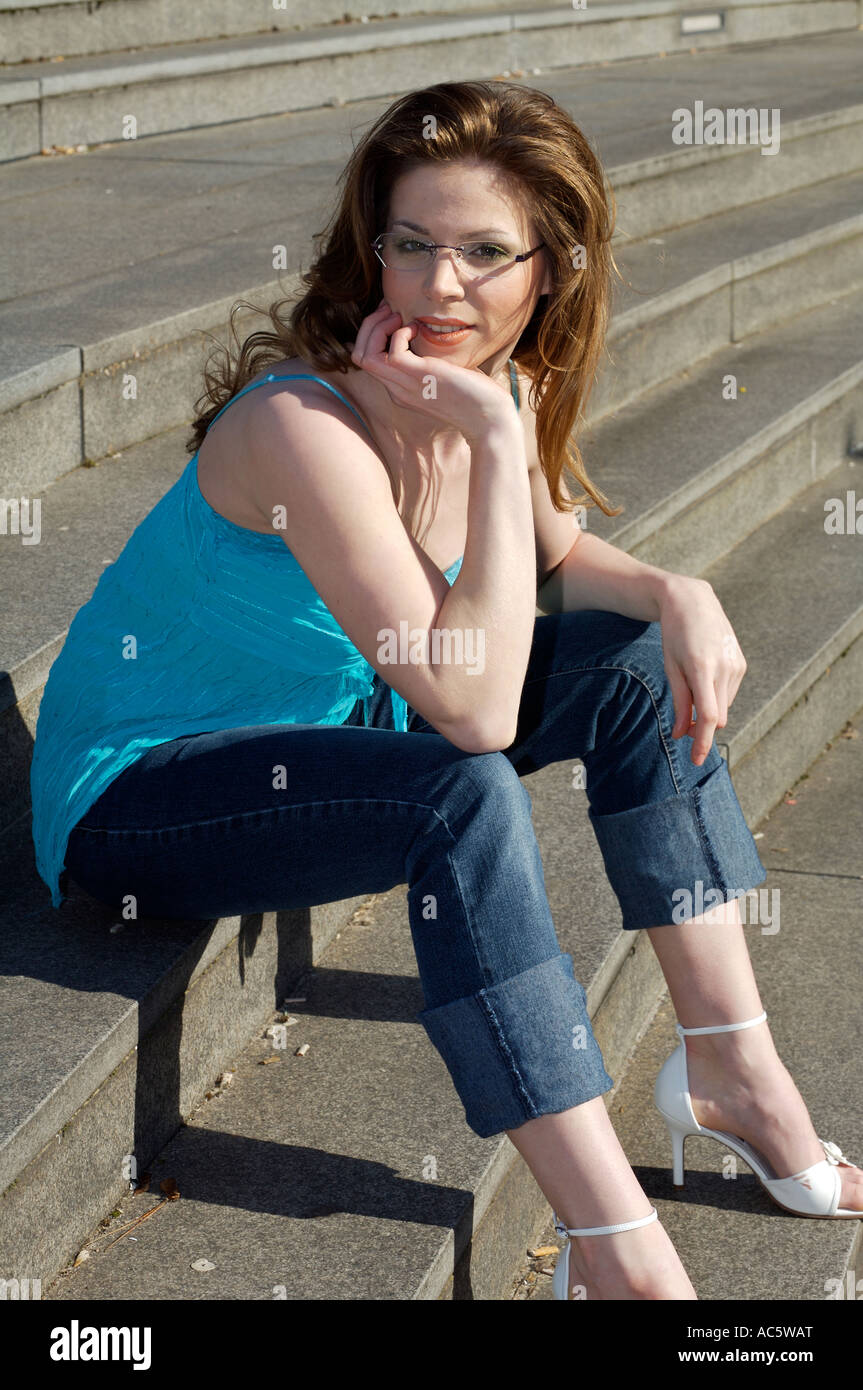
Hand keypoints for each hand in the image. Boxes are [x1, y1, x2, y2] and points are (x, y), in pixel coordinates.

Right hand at [349, 299, 518, 442]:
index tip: (393, 316)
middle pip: (359, 356)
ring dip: (377, 327)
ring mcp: (405, 386)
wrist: (488, 417)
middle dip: (369, 326)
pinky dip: (400, 333)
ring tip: (398, 316)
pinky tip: (417, 329)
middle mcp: (397, 390)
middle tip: (390, 310)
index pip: (368, 360)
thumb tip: (427, 333)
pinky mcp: (419, 377)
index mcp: (400, 390)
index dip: (374, 333)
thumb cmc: (474, 395)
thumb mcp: (444, 374)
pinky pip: (392, 352)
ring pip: (364, 355)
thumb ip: (430, 360)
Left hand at [657, 576, 746, 765]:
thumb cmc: (674, 635)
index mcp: (702, 668)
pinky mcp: (741, 663)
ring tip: (692, 688)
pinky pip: (730, 693)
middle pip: (718, 716)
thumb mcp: (671, 667)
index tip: (697, 760)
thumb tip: (682, 734)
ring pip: (724, 706)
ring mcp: (737, 665)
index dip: (703, 742)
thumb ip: (680, 702)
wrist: (693, 600)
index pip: (709, 716)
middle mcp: (724, 668)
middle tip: (685, 729)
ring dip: (710, 710)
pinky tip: (705, 677)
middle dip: (703, 728)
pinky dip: (717, 696)